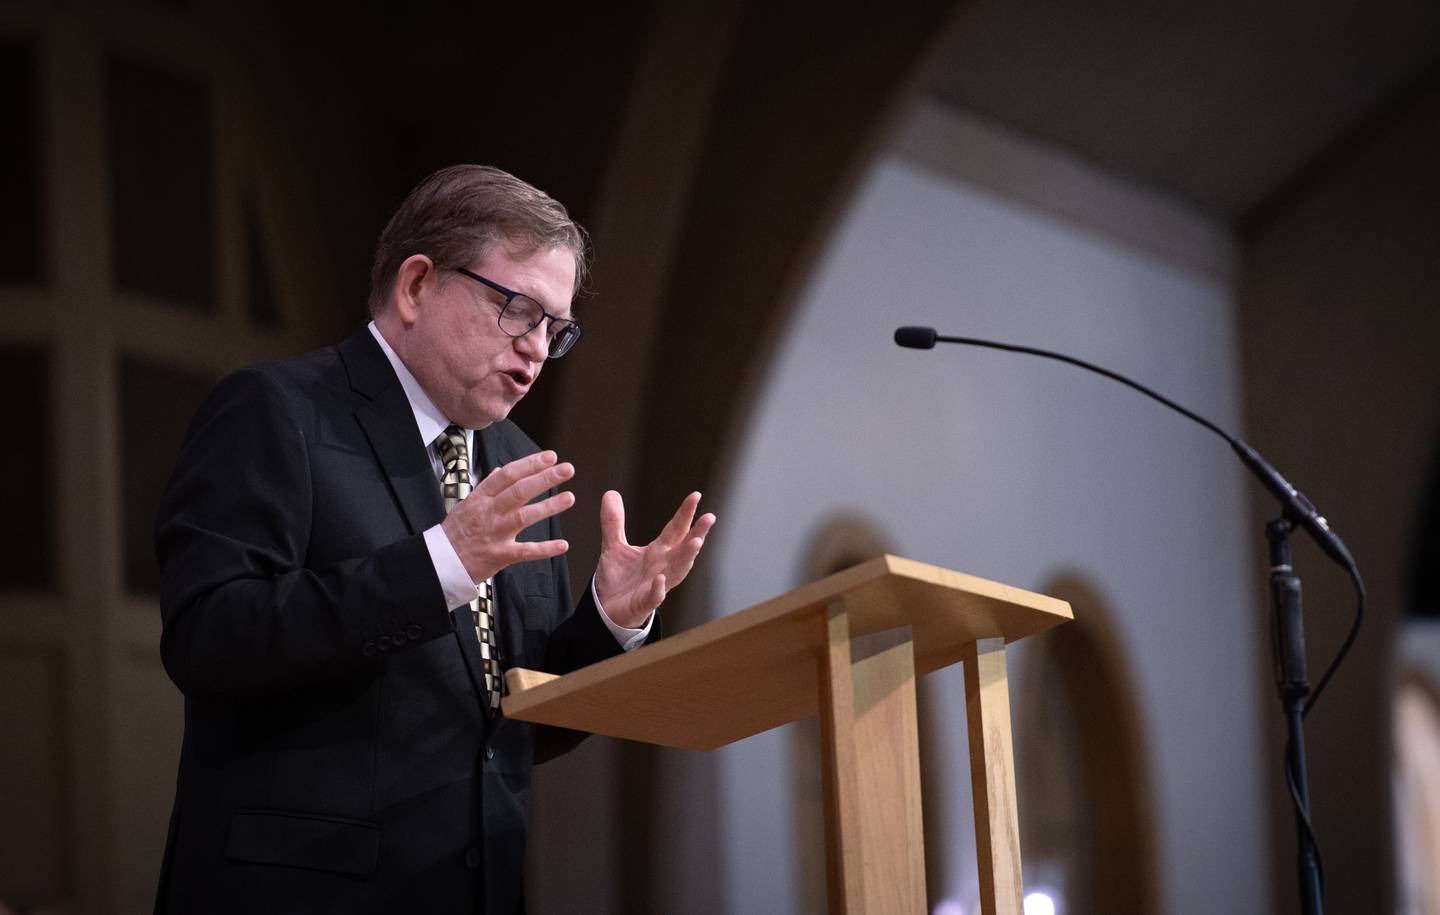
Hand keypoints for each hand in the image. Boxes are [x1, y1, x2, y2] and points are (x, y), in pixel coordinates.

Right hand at [441, 450, 575, 582]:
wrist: (440, 563)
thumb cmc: (456, 533)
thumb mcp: (466, 504)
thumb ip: (487, 486)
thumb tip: (503, 469)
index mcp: (481, 498)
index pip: (508, 475)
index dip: (530, 464)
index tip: (550, 457)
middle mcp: (489, 513)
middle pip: (519, 491)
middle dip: (544, 478)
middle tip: (566, 469)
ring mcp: (494, 534)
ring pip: (523, 517)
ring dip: (548, 507)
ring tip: (569, 498)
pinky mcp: (499, 555)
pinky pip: (525, 551)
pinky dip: (544, 549)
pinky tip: (562, 545)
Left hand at [594, 490, 715, 627]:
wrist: (606, 610)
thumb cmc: (619, 579)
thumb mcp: (613, 546)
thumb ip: (613, 522)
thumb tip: (610, 493)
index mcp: (658, 551)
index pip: (675, 529)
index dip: (685, 513)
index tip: (696, 495)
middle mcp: (662, 566)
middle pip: (683, 547)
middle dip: (697, 532)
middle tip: (710, 517)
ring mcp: (656, 584)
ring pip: (677, 570)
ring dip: (687, 557)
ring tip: (696, 542)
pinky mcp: (644, 603)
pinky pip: (654, 597)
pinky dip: (658, 589)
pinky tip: (661, 579)